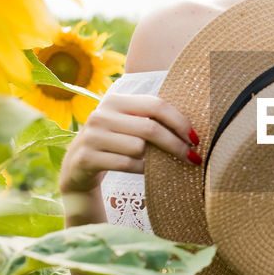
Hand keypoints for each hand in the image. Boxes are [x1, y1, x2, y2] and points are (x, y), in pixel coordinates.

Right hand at [58, 93, 196, 195]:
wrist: (77, 167)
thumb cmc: (114, 144)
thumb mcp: (128, 125)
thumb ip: (151, 119)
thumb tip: (193, 130)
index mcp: (115, 101)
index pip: (155, 105)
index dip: (179, 121)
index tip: (195, 138)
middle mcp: (101, 114)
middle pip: (150, 128)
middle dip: (176, 144)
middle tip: (193, 158)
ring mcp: (91, 136)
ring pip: (138, 147)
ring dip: (157, 159)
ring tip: (167, 165)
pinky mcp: (86, 158)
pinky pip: (126, 164)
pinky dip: (142, 170)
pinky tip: (149, 173)